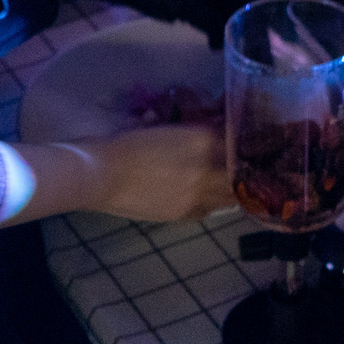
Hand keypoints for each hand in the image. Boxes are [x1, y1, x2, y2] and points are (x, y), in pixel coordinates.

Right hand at [94, 124, 231, 221]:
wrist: (100, 174)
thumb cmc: (125, 143)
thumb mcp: (165, 129)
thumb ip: (193, 134)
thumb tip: (210, 137)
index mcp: (201, 137)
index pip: (236, 140)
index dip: (240, 142)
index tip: (241, 141)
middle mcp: (207, 166)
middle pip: (240, 171)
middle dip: (242, 168)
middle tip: (241, 166)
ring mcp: (198, 193)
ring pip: (230, 195)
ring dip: (231, 190)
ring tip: (226, 184)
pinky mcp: (184, 213)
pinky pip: (208, 210)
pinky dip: (210, 204)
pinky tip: (202, 198)